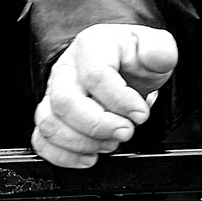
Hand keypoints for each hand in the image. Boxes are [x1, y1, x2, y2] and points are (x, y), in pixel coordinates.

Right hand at [31, 24, 177, 167]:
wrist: (126, 68)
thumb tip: (157, 55)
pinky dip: (63, 155)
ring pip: (49, 122)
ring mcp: (53, 92)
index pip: (96, 75)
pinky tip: (89, 156)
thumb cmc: (137, 58)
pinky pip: (41, 139)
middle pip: (66, 101)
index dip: (119, 100)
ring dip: (82, 142)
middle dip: (98, 125)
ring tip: (110, 143)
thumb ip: (160, 50)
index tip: (140, 114)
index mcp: (92, 44)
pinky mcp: (50, 115)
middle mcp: (66, 67)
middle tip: (126, 132)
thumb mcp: (156, 47)